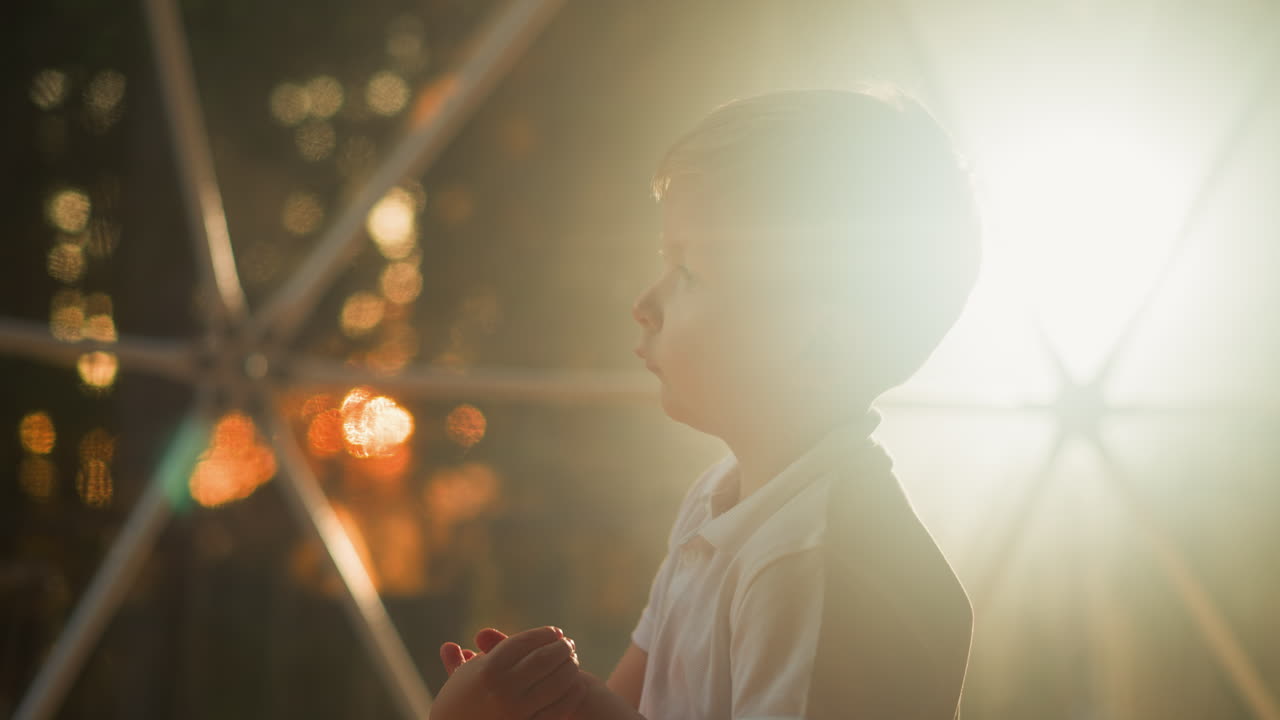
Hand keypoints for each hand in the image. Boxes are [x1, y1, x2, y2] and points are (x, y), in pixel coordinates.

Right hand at [431, 626, 584, 719]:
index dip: (544, 634)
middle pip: (544, 659)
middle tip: (568, 644)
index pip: (524, 642)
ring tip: (572, 661)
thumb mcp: (461, 679)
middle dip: (562, 648)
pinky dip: (572, 693)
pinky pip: (560, 708)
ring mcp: (518, 712)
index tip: (556, 632)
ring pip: (557, 682)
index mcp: (487, 671)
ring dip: (570, 668)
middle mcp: (503, 690)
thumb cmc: (458, 707)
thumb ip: (472, 656)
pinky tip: (575, 685)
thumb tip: (477, 636)